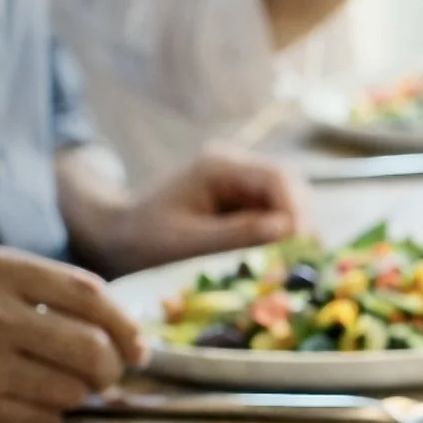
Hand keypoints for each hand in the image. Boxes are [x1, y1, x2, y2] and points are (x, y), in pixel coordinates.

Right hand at [0, 247, 143, 422]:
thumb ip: (52, 297)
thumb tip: (133, 337)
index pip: (91, 296)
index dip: (126, 327)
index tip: (138, 349)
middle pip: (93, 349)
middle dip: (108, 371)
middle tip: (101, 379)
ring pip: (72, 392)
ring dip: (71, 397)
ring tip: (41, 388)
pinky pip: (44, 421)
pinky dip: (44, 419)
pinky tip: (16, 407)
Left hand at [99, 146, 303, 274]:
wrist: (118, 236)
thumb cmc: (145, 239)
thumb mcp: (188, 242)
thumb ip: (237, 234)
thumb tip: (288, 230)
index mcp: (218, 166)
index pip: (277, 177)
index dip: (296, 209)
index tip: (302, 243)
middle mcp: (232, 165)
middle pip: (289, 183)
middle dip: (301, 216)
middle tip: (304, 254)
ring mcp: (237, 180)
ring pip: (287, 196)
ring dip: (294, 224)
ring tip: (292, 257)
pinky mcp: (239, 197)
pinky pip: (274, 210)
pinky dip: (281, 230)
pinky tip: (277, 253)